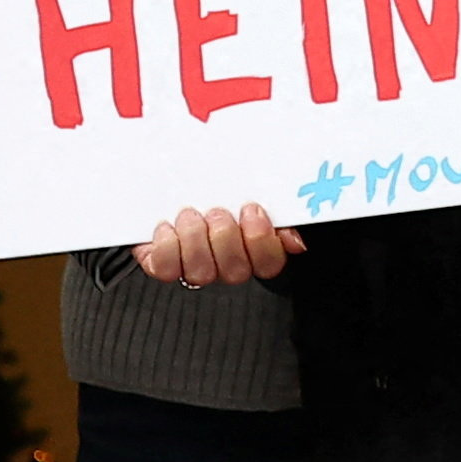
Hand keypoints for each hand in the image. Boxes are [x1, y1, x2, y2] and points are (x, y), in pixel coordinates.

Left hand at [137, 202, 303, 286]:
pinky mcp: (165, 265)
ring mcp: (196, 269)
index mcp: (254, 250)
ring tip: (190, 215)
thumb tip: (295, 239)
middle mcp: (226, 266)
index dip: (261, 241)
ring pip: (201, 273)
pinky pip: (166, 269)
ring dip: (195, 239)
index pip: (270, 263)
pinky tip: (168, 227)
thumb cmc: (219, 189)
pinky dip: (166, 246)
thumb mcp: (251, 193)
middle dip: (225, 237)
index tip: (252, 209)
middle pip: (236, 271)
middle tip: (217, 211)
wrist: (174, 188)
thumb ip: (277, 213)